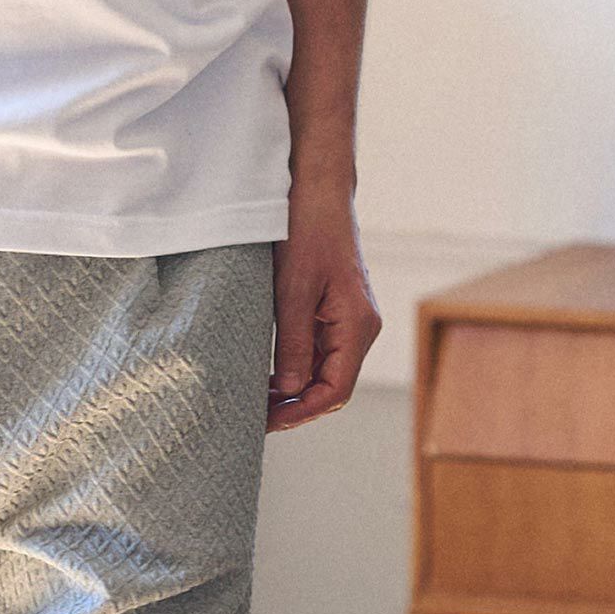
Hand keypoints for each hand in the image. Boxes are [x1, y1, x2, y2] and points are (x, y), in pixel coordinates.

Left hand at [267, 183, 381, 431]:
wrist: (318, 190)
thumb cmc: (307, 230)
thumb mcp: (292, 291)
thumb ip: (294, 344)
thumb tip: (292, 391)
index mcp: (358, 325)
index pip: (336, 390)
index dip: (302, 413)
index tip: (267, 423)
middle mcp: (360, 328)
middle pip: (331, 388)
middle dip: (296, 408)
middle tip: (254, 417)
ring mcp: (349, 321)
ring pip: (324, 374)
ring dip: (294, 392)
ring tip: (257, 402)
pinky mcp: (335, 313)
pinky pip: (319, 354)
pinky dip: (296, 371)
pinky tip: (269, 377)